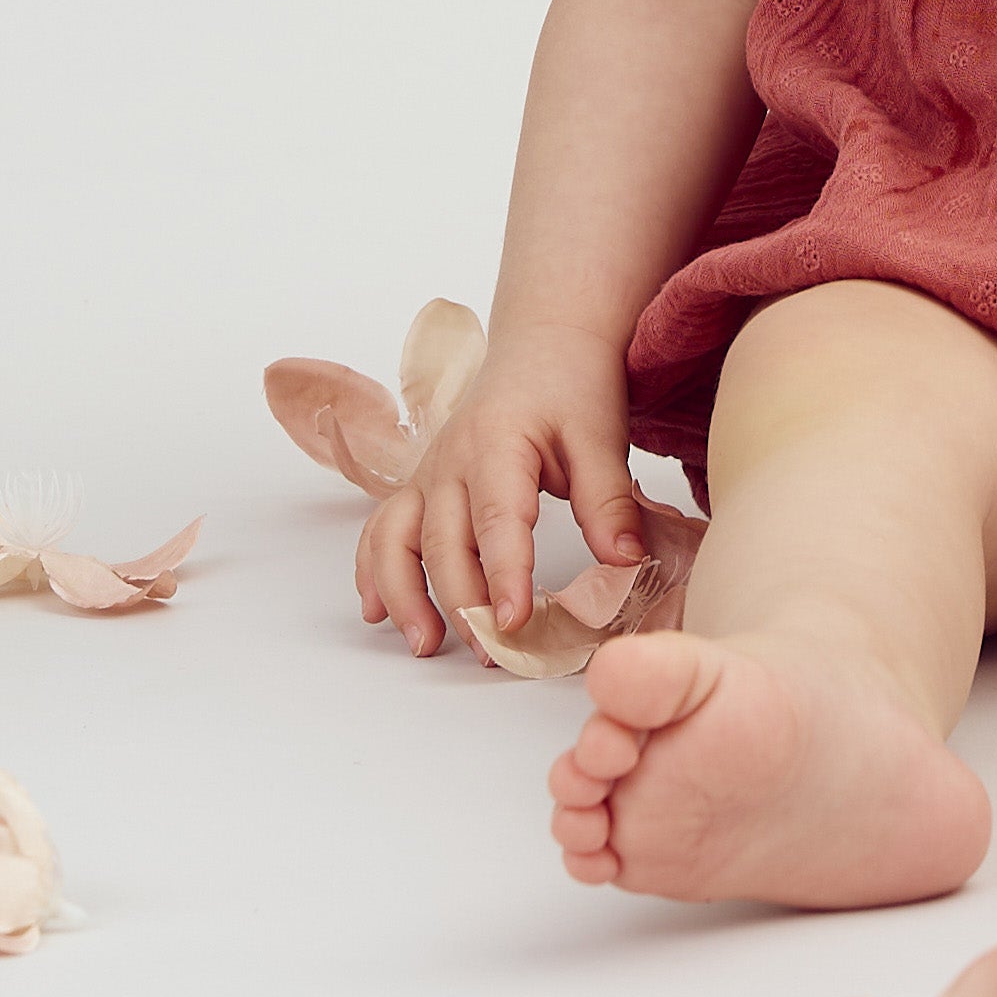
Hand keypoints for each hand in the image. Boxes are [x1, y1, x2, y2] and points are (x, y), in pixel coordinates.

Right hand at [354, 326, 651, 654]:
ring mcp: (429, 473)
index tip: (515, 623)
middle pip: (443, 542)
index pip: (497, 519)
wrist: (544, 342)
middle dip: (462, 604)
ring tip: (425, 645)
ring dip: (403, 594)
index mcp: (497, 443)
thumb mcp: (601, 435)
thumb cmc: (574, 386)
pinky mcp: (420, 486)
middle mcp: (451, 460)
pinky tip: (376, 610)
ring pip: (395, 539)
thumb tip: (624, 562)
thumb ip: (610, 499)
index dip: (504, 575)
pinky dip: (372, 571)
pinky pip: (381, 529)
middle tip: (492, 654)